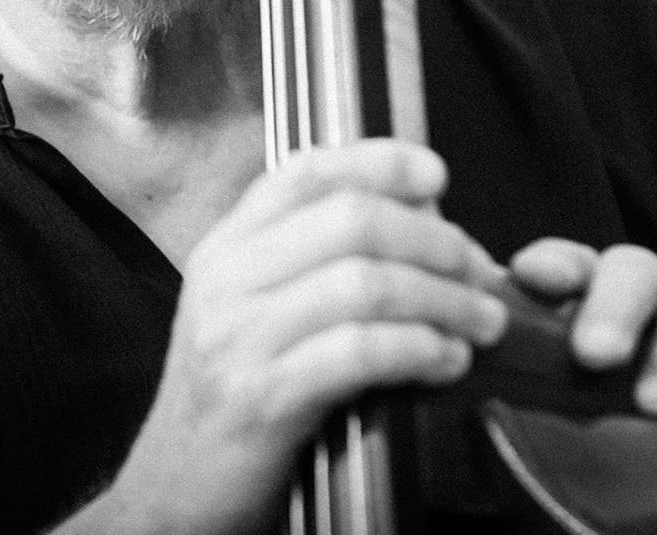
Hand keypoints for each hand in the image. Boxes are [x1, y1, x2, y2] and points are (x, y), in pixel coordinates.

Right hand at [73, 140, 507, 534]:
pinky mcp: (260, 399)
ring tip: (483, 321)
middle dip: (435, 240)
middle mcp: (227, 278)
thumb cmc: (238, 396)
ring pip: (366, 283)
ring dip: (444, 299)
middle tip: (481, 271)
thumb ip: (319, 259)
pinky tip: (448, 360)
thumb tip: (428, 221)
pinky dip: (420, 349)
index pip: (307, 171)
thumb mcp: (257, 310)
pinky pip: (360, 352)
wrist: (173, 493)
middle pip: (352, 220)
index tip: (437, 176)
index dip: (380, 162)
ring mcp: (238, 338)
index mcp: (228, 245)